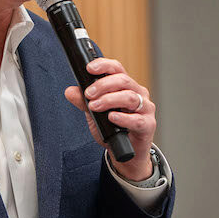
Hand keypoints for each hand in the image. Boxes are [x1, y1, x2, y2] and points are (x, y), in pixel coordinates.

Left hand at [63, 57, 156, 180]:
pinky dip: (122, 118)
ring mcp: (145, 108)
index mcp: (126, 86)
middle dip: (103, 85)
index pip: (117, 69)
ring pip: (129, 97)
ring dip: (109, 100)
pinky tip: (111, 117)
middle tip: (88, 94)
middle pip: (123, 80)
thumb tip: (70, 91)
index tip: (89, 68)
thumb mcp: (95, 113)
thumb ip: (84, 102)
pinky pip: (137, 119)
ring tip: (95, 106)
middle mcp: (138, 93)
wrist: (127, 152)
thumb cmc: (114, 128)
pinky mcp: (148, 125)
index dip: (104, 65)